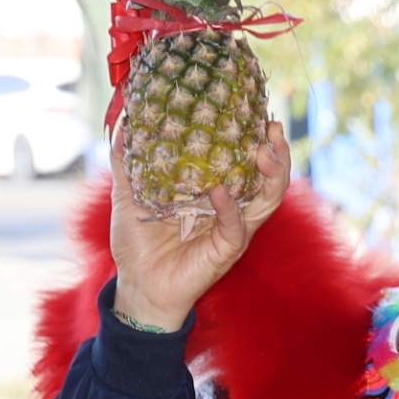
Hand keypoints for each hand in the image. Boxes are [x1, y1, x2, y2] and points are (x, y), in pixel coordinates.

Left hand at [108, 119, 290, 333]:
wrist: (136, 286)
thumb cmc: (138, 244)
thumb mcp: (129, 196)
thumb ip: (128, 163)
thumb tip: (122, 125)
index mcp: (215, 192)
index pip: (245, 160)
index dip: (254, 137)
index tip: (256, 112)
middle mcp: (231, 208)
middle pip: (268, 177)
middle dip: (276, 151)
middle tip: (272, 127)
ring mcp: (233, 229)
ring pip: (267, 199)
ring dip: (271, 175)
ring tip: (264, 151)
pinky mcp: (226, 250)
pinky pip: (237, 226)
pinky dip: (230, 208)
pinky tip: (221, 191)